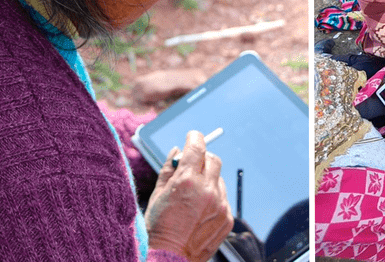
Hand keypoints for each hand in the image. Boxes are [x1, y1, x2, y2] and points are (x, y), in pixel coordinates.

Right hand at [145, 130, 233, 260]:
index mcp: (186, 181)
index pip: (197, 147)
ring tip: (193, 196)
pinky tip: (200, 211)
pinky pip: (223, 198)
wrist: (170, 259)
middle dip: (203, 158)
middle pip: (213, 159)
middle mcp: (207, 190)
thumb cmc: (158, 228)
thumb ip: (168, 169)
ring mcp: (220, 205)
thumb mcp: (157, 195)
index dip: (195, 138)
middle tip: (193, 164)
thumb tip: (177, 150)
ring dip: (208, 180)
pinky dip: (214, 198)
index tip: (193, 135)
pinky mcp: (227, 218)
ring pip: (219, 179)